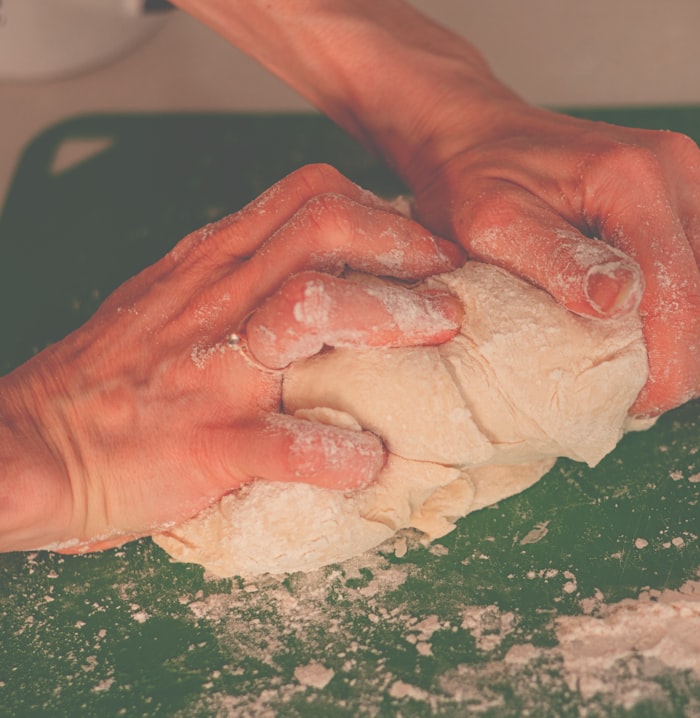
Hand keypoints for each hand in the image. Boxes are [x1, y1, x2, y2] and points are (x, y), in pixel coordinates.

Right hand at [0, 164, 463, 552]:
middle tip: (450, 289)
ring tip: (435, 341)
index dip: (383, 212)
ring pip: (312, 308)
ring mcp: (215, 371)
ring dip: (387, 319)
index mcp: (214, 265)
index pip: (309, 196)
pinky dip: (338, 454)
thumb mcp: (175, 300)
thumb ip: (246, 277)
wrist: (34, 448)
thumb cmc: (113, 381)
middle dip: (405, 248)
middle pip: (325, 227)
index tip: (426, 250)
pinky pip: (288, 444)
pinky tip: (367, 461)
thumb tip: (333, 274)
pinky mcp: (209, 444)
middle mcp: (219, 301)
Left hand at [406, 104, 699, 415]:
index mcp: (632, 177)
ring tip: (687, 374)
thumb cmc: (475, 180)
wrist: (480, 133)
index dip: (670, 368)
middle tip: (667, 398)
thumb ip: (554, 262)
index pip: (681, 294)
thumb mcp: (492, 223)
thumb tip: (619, 305)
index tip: (635, 405)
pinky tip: (697, 334)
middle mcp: (682, 170)